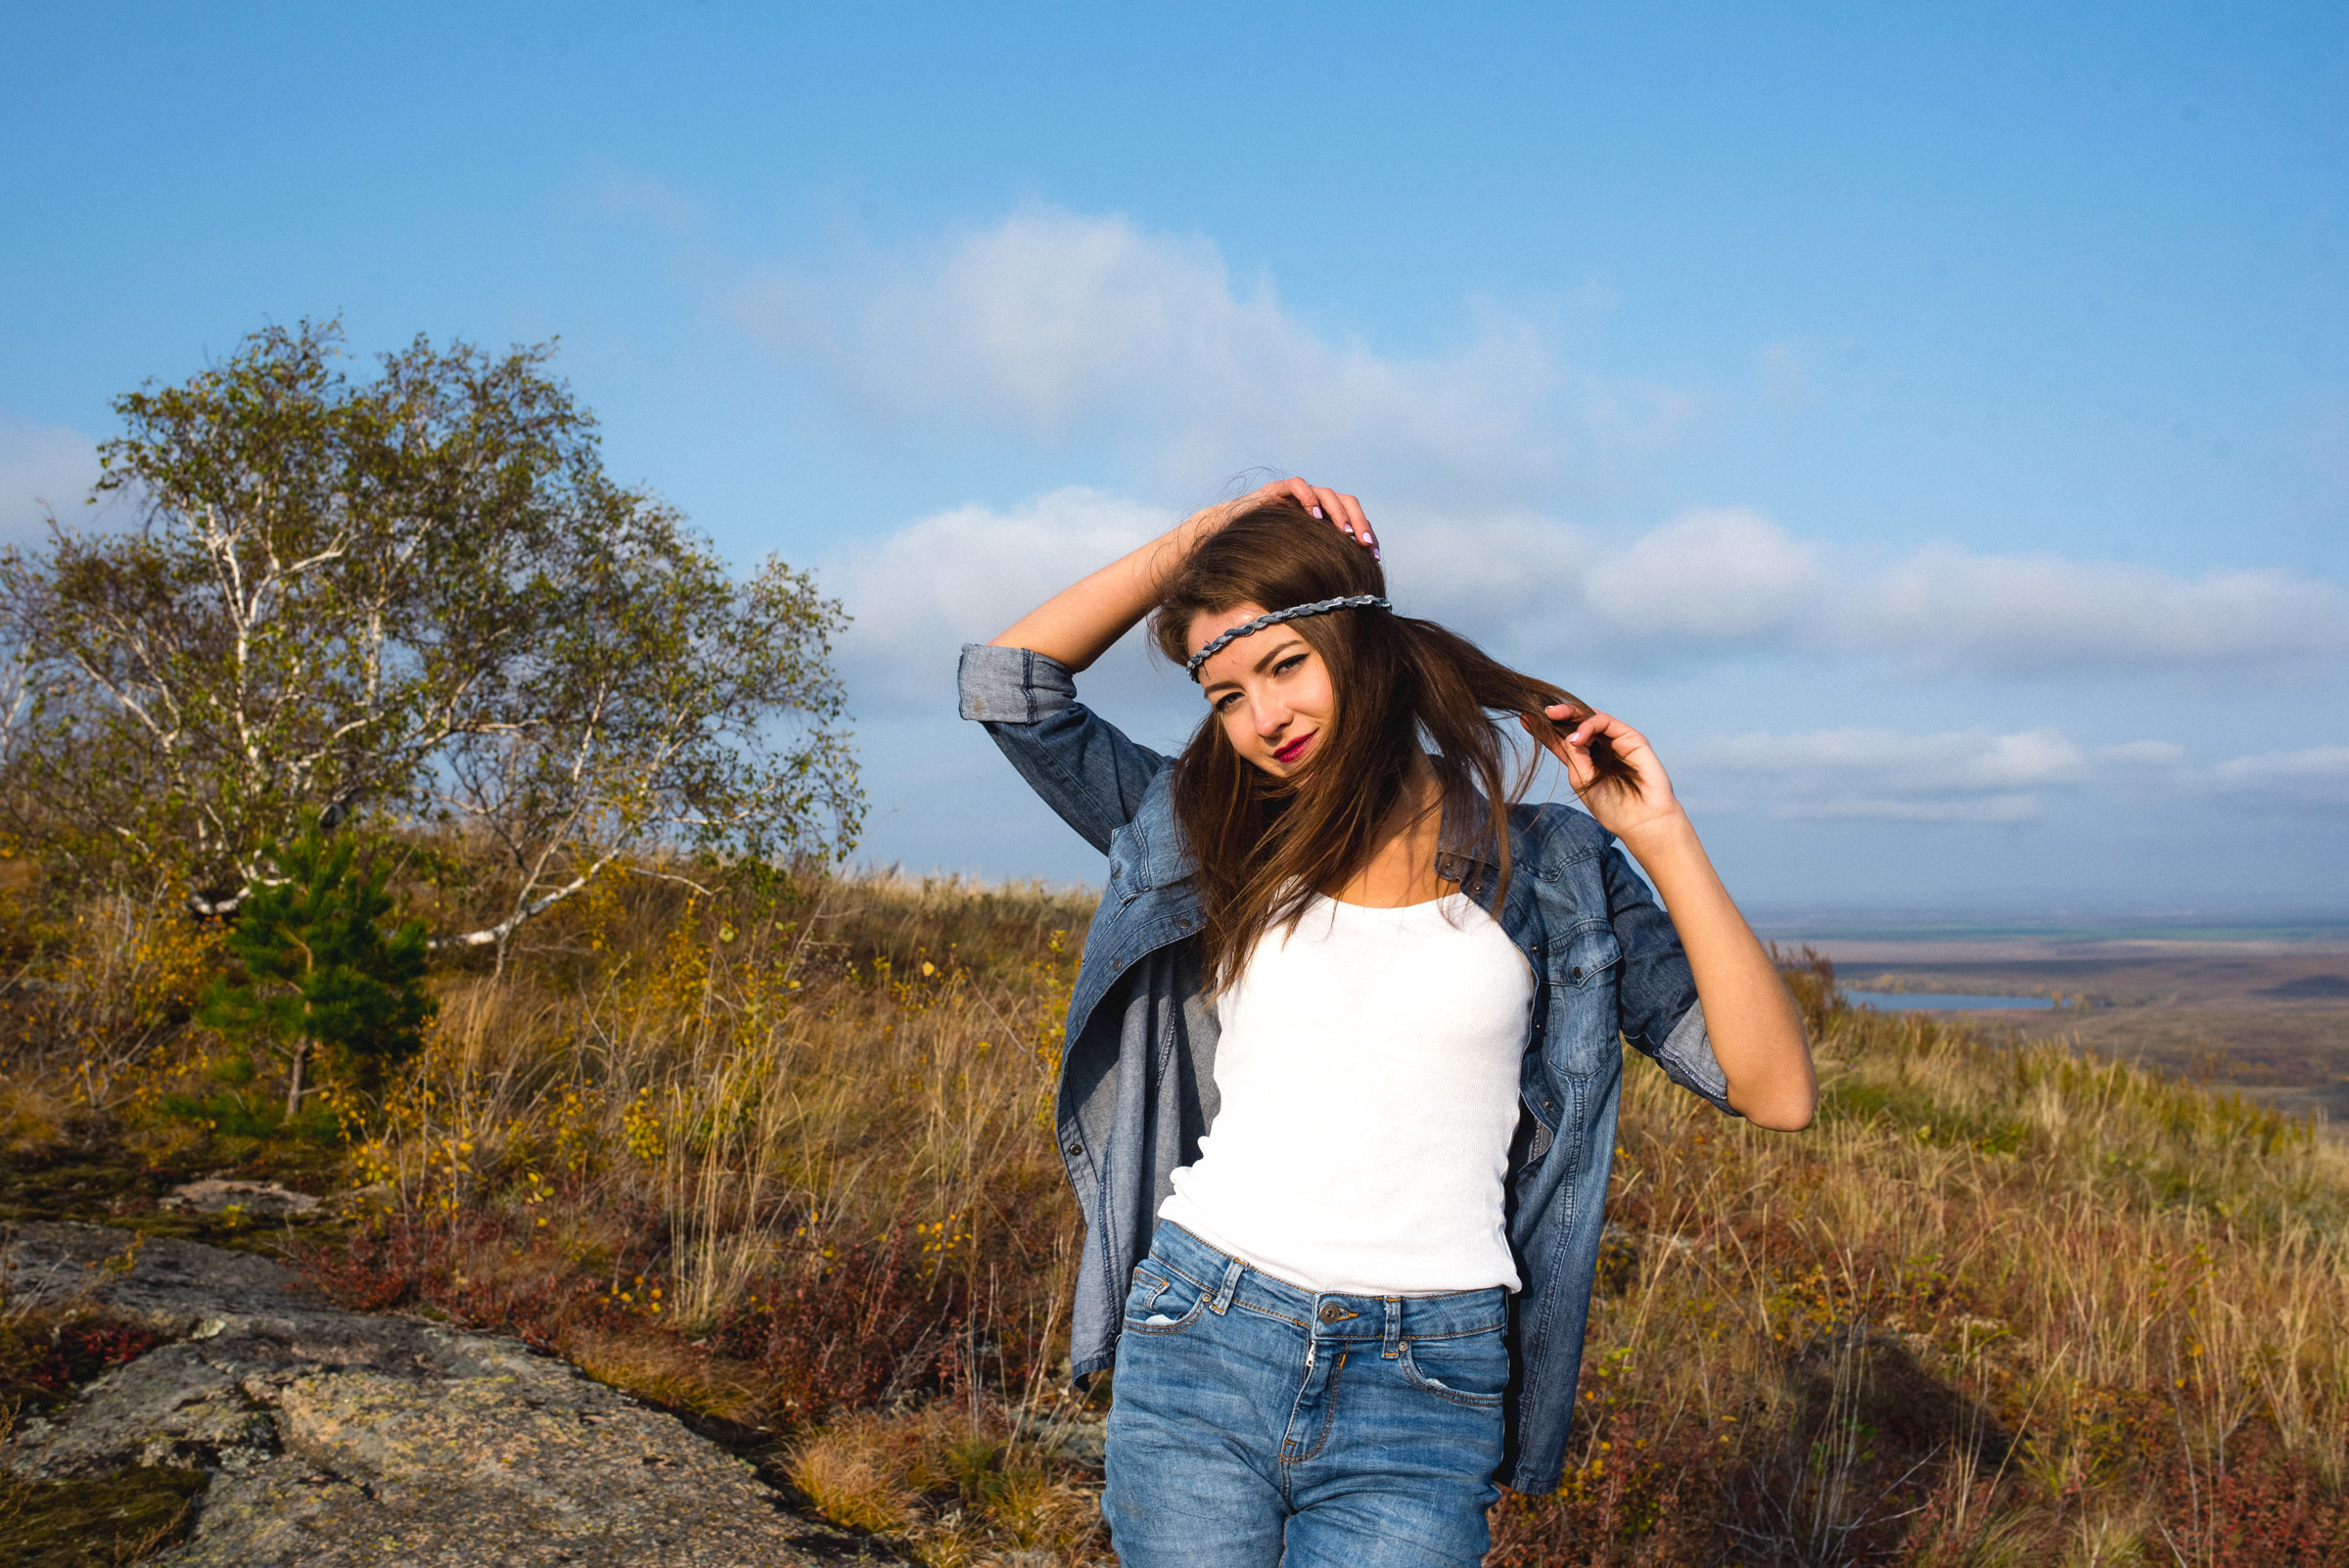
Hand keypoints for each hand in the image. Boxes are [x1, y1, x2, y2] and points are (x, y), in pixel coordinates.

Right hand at [1186, 477, 1377, 558]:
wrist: (1223, 543)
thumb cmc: (1258, 562)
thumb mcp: (1294, 571)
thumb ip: (1316, 575)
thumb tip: (1347, 603)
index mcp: (1322, 522)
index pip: (1352, 521)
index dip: (1366, 536)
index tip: (1374, 558)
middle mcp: (1311, 506)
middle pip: (1346, 503)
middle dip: (1359, 523)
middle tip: (1364, 545)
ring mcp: (1294, 497)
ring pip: (1326, 493)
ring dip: (1338, 512)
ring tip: (1344, 533)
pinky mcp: (1275, 492)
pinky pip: (1297, 486)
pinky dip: (1308, 499)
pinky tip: (1315, 518)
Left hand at [1521, 706, 1684, 842]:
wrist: (1641, 820)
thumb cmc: (1612, 806)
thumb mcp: (1581, 780)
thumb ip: (1573, 755)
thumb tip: (1566, 734)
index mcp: (1585, 760)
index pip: (1561, 740)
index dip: (1544, 730)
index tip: (1524, 719)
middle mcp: (1599, 747)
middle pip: (1575, 723)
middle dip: (1556, 714)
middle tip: (1539, 712)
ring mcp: (1615, 741)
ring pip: (1590, 717)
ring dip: (1569, 714)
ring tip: (1552, 718)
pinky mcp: (1631, 737)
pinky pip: (1606, 721)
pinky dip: (1588, 725)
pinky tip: (1576, 738)